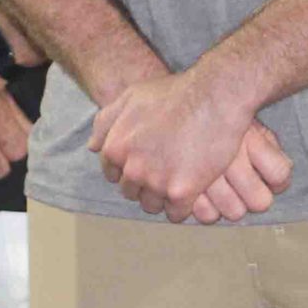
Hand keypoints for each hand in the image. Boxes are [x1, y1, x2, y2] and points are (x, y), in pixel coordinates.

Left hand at [89, 69, 285, 222]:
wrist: (214, 96)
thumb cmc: (174, 93)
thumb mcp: (131, 97)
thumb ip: (106, 122)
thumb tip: (93, 147)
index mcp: (116, 147)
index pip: (113, 174)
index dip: (130, 168)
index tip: (148, 161)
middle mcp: (132, 168)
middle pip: (132, 192)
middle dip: (145, 183)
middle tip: (167, 168)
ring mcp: (156, 182)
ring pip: (152, 205)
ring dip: (162, 197)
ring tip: (179, 179)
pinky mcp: (181, 192)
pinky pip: (175, 214)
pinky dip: (182, 206)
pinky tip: (192, 190)